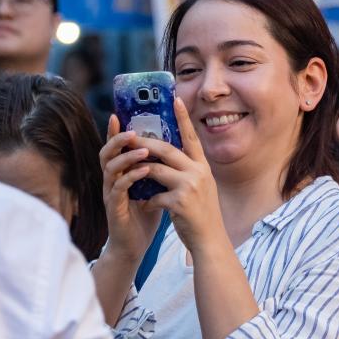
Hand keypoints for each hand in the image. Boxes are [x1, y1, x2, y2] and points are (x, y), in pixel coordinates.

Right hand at [99, 116, 162, 262]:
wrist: (134, 246)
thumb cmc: (144, 217)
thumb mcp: (152, 188)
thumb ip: (156, 170)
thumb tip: (174, 149)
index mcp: (120, 173)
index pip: (116, 147)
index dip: (115, 131)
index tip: (118, 113)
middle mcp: (111, 180)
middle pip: (107, 152)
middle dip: (118, 139)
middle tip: (132, 131)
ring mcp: (111, 193)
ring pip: (111, 168)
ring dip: (127, 156)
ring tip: (144, 149)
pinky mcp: (114, 207)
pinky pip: (120, 187)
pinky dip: (131, 177)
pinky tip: (144, 171)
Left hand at [138, 98, 223, 254]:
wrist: (210, 241)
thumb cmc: (201, 214)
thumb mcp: (200, 187)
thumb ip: (187, 171)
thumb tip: (167, 157)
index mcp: (203, 166)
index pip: (191, 137)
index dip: (182, 117)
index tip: (175, 98)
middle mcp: (198, 172)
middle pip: (166, 149)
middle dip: (144, 143)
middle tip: (128, 137)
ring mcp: (190, 186)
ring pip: (155, 169)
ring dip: (139, 171)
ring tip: (129, 172)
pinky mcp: (180, 202)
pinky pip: (153, 195)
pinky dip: (146, 200)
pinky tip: (145, 206)